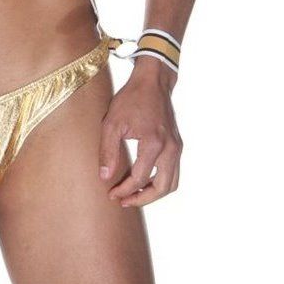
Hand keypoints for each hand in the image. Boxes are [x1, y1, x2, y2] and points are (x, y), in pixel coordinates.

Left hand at [98, 63, 181, 206]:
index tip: (111, 194)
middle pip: (161, 188)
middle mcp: (170, 149)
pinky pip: (173, 172)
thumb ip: (108, 151)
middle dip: (142, 199)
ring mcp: (177, 147)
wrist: (153, 81)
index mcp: (153, 143)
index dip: (124, 190)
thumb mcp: (112, 122)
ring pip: (171, 183)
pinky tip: (144, 180)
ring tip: (134, 194)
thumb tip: (105, 177)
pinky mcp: (178, 145)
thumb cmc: (131, 99)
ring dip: (154, 193)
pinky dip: (161, 181)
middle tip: (124, 201)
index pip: (139, 178)